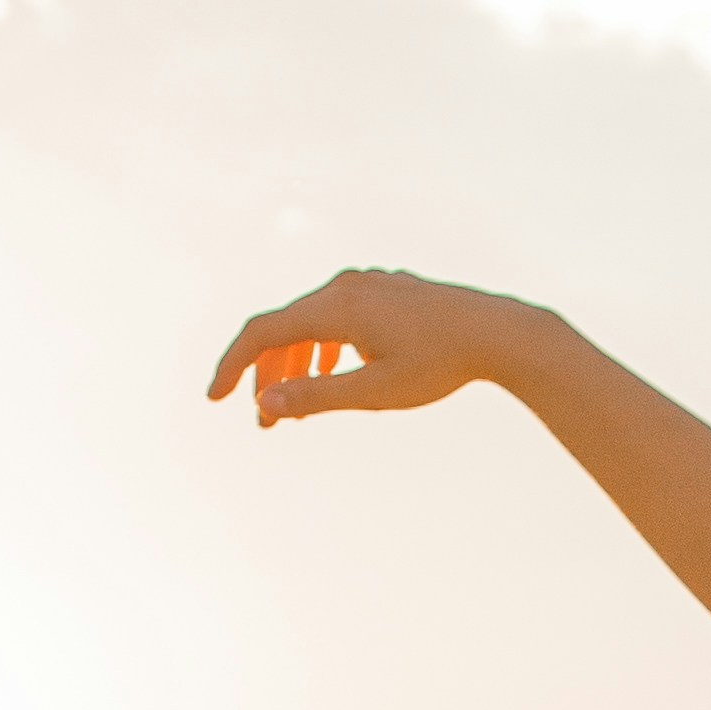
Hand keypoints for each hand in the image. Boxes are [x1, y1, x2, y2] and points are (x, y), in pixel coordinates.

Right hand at [204, 268, 534, 425]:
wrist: (494, 332)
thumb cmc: (440, 365)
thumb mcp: (375, 392)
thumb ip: (317, 397)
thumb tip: (265, 404)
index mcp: (335, 308)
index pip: (264, 333)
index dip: (234, 366)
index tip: (216, 398)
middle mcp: (344, 287)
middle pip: (285, 329)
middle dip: (269, 377)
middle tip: (266, 425)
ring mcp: (364, 285)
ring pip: (311, 323)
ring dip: (296, 364)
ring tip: (294, 405)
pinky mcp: (383, 291)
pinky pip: (336, 317)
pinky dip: (322, 347)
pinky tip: (329, 371)